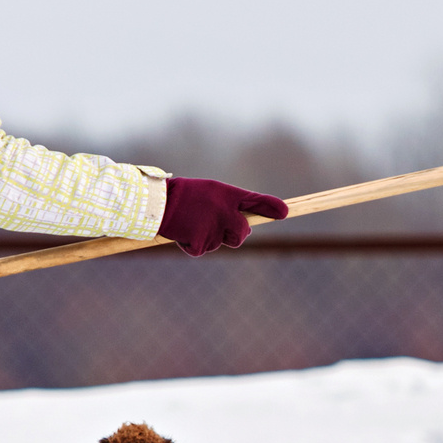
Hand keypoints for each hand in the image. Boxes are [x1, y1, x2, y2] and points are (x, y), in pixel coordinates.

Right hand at [157, 178, 289, 256]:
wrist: (157, 203)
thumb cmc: (185, 195)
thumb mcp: (211, 192)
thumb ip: (231, 206)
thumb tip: (246, 226)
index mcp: (227, 195)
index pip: (255, 200)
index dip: (271, 206)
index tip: (285, 212)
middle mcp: (225, 211)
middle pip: (242, 233)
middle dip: (236, 235)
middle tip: (220, 226)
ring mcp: (214, 228)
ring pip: (220, 243)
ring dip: (209, 238)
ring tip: (192, 222)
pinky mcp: (201, 242)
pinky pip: (202, 250)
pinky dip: (193, 245)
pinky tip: (184, 231)